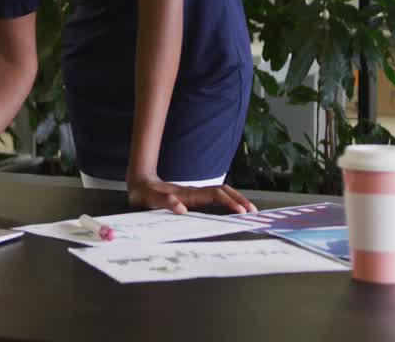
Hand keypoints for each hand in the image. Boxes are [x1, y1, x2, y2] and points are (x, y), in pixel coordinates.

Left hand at [126, 173, 256, 214]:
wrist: (140, 183)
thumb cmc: (145, 194)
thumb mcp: (150, 200)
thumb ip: (165, 203)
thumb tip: (182, 210)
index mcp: (188, 193)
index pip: (214, 195)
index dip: (228, 202)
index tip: (240, 211)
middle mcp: (194, 192)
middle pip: (223, 191)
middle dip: (239, 200)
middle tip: (254, 212)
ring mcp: (195, 194)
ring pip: (221, 193)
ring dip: (236, 200)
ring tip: (250, 211)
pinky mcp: (194, 198)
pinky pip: (215, 198)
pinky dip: (228, 202)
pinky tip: (234, 210)